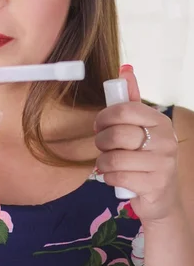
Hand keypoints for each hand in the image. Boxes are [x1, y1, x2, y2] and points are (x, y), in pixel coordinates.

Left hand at [94, 66, 179, 222]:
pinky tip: (115, 177)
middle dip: (101, 142)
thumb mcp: (140, 126)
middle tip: (103, 147)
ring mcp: (163, 164)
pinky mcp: (154, 185)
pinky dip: (109, 178)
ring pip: (113, 159)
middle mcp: (165, 141)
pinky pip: (117, 177)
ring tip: (109, 163)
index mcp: (159, 121)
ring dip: (103, 163)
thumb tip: (125, 69)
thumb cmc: (145, 156)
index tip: (99, 125)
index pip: (124, 110)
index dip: (104, 117)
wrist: (161, 196)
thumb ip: (131, 99)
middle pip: (116, 135)